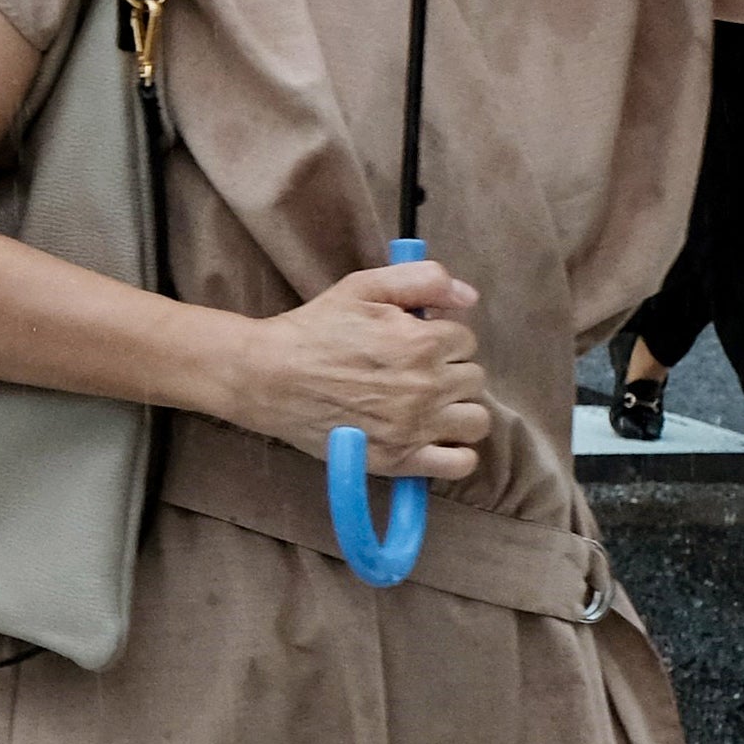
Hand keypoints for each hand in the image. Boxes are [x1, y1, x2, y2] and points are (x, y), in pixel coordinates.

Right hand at [234, 260, 488, 481]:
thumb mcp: (363, 287)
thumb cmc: (314, 329)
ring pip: (476, 420)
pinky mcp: (399, 459)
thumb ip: (423, 280)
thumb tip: (469, 296)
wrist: (268, 377)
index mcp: (422, 342)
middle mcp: (426, 386)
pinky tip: (435, 438)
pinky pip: (459, 463)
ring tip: (429, 405)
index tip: (415, 344)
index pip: (466, 341)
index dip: (441, 338)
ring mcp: (415, 427)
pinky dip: (457, 453)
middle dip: (449, 371)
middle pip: (473, 379)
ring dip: (458, 410)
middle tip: (415, 373)